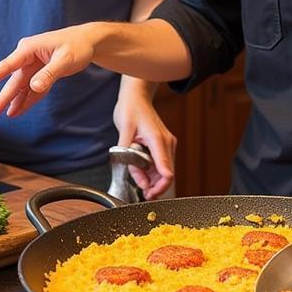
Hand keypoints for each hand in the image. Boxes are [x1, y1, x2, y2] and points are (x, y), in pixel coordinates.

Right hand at [0, 26, 99, 119]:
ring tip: (5, 116)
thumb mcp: (65, 59)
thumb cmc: (77, 45)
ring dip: (14, 101)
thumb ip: (49, 73)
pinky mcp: (41, 74)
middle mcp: (28, 57)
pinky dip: (27, 100)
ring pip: (21, 87)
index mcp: (30, 48)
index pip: (10, 64)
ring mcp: (34, 66)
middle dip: (3, 98)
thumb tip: (34, 86)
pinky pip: (32, 89)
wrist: (88, 42)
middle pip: (14, 80)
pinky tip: (19, 110)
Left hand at [113, 82, 175, 199]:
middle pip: (167, 174)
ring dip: (151, 179)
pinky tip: (140, 171)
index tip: (148, 194)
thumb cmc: (130, 109)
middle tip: (141, 191)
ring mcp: (166, 144)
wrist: (136, 97)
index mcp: (158, 140)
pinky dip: (151, 171)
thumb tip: (134, 174)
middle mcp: (166, 143)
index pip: (166, 171)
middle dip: (154, 186)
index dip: (159, 187)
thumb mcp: (124, 130)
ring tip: (136, 177)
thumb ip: (128, 154)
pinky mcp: (163, 145)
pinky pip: (160, 164)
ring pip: (163, 171)